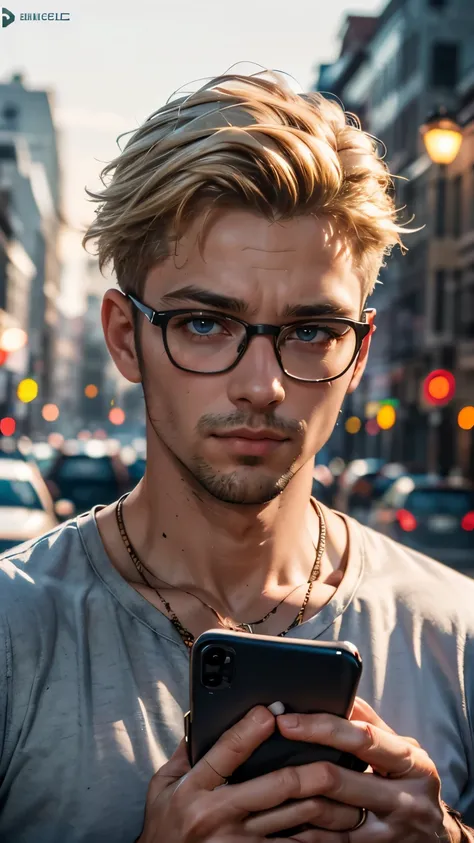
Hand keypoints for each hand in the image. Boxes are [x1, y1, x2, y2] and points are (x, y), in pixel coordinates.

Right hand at [136, 705, 363, 842]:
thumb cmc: (164, 827)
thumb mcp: (163, 786)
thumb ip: (186, 753)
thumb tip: (206, 716)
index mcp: (195, 789)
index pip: (227, 751)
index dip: (251, 729)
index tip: (272, 709)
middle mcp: (219, 817)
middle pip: (278, 785)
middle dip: (310, 766)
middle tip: (337, 748)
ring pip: (297, 818)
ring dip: (329, 802)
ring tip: (352, 787)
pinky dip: (321, 836)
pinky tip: (339, 825)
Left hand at [242, 697, 456, 840]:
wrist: (439, 840)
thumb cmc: (412, 782)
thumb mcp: (403, 751)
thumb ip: (371, 725)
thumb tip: (339, 694)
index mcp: (410, 763)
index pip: (362, 739)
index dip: (321, 727)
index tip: (287, 721)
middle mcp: (403, 798)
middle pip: (339, 780)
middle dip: (297, 765)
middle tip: (266, 752)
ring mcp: (387, 830)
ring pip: (329, 814)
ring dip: (293, 800)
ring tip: (262, 784)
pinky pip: (329, 841)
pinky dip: (303, 830)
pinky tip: (279, 817)